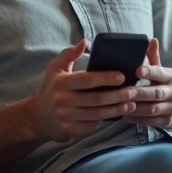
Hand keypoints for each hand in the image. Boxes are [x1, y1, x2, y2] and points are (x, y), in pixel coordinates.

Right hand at [24, 39, 139, 142]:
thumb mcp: (55, 68)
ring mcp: (65, 116)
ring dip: (116, 109)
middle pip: (96, 99)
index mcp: (60, 82)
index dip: (106, 78)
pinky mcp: (69, 130)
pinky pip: (92, 125)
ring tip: (131, 103)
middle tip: (134, 91)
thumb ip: (69, 54)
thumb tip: (84, 42)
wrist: (37, 117)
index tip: (122, 76)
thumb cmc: (51, 88)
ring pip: (97, 114)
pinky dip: (106, 119)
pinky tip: (117, 114)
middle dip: (117, 95)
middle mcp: (62, 100)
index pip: (87, 80)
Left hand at [124, 38, 171, 127]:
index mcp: (171, 77)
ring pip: (153, 109)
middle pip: (156, 93)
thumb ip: (154, 57)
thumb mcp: (162, 70)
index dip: (149, 72)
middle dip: (139, 93)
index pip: (160, 73)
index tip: (137, 70)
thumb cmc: (166, 84)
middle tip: (123, 91)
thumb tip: (151, 40)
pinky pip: (152, 121)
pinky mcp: (168, 121)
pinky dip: (138, 119)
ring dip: (136, 108)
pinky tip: (126, 115)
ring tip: (121, 104)